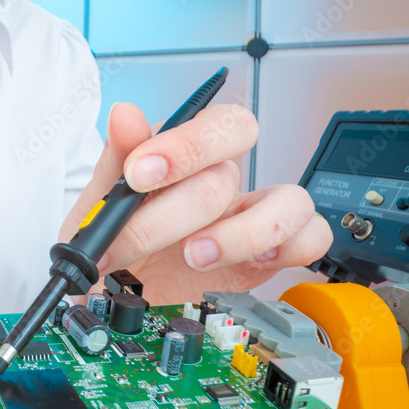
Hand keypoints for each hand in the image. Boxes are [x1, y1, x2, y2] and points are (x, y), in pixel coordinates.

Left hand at [61, 102, 332, 303]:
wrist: (112, 294)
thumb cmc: (113, 240)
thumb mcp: (100, 201)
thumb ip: (115, 159)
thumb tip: (124, 113)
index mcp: (186, 154)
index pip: (213, 125)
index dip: (185, 147)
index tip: (137, 175)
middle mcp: (221, 180)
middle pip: (227, 177)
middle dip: (171, 214)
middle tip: (133, 237)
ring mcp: (248, 217)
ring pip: (287, 202)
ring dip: (238, 235)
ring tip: (192, 257)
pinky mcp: (267, 255)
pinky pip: (308, 239)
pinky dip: (288, 249)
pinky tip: (248, 263)